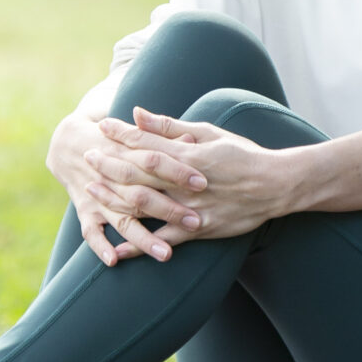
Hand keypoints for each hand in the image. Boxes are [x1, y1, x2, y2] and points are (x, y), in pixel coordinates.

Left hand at [79, 109, 301, 262]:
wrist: (275, 186)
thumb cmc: (243, 155)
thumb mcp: (209, 133)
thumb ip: (172, 126)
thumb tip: (139, 113)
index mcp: (188, 154)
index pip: (147, 141)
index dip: (121, 134)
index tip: (101, 127)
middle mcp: (184, 180)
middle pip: (138, 171)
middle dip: (109, 163)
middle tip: (86, 156)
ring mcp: (190, 207)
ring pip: (145, 204)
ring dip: (115, 198)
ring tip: (91, 192)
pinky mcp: (198, 229)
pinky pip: (164, 240)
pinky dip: (140, 245)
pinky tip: (117, 248)